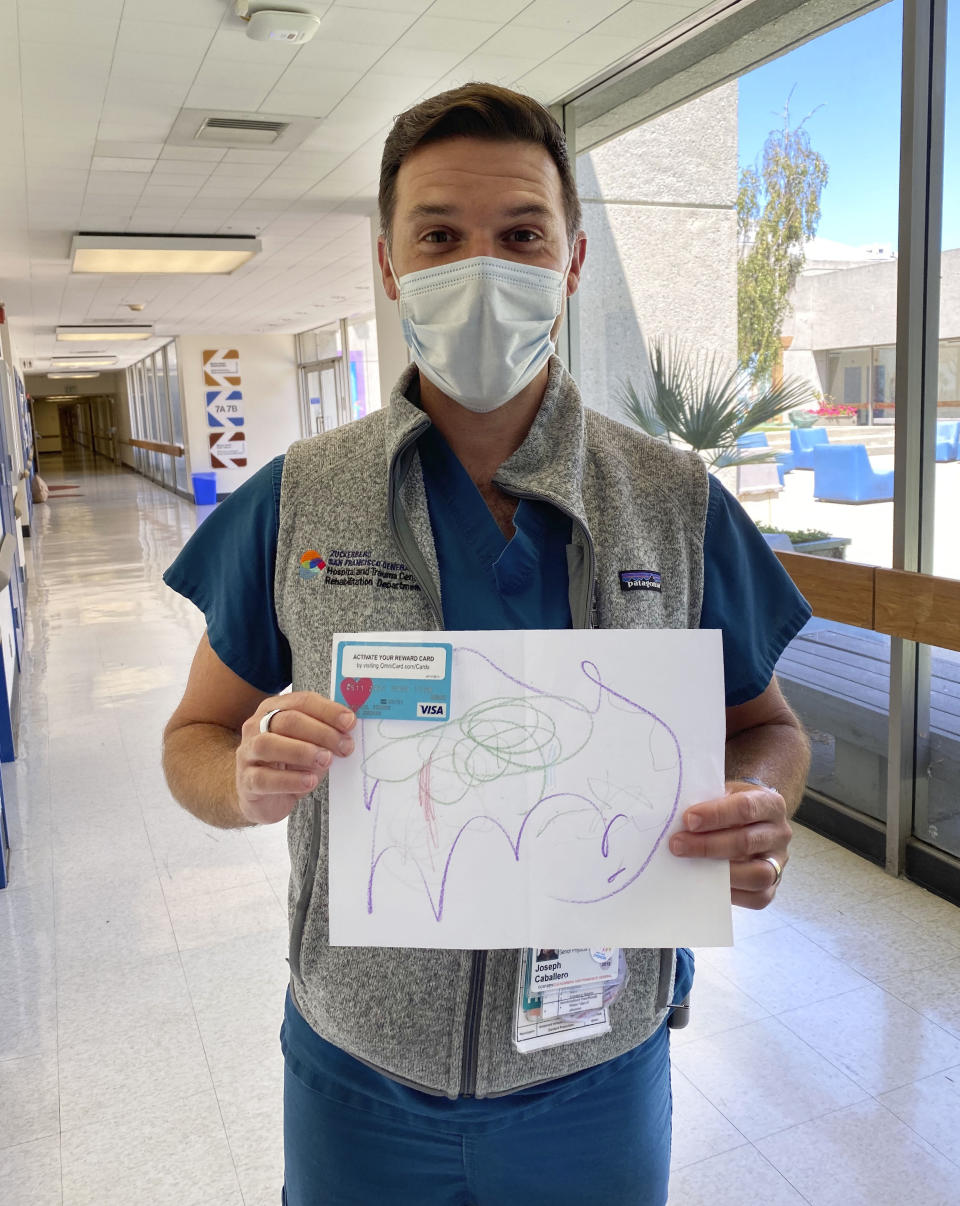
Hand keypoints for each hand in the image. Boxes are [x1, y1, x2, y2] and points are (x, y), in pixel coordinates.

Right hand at [236, 693, 355, 824]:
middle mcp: (256, 727)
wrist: (262, 797)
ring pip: (267, 744)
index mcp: (273, 709)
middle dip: (321, 732)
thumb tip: (349, 728)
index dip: (328, 710)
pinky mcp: (245, 781)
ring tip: (326, 760)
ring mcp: (247, 753)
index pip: (301, 701)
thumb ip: (325, 735)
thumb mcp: (309, 745)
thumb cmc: (289, 765)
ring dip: (301, 751)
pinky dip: (290, 780)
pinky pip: (263, 778)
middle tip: (345, 746)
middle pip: (287, 720)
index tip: (350, 722)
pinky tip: (309, 781)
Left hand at [668, 780, 790, 909]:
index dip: (715, 814)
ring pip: (757, 873)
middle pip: (747, 842)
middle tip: (678, 845)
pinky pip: (756, 897)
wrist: (750, 820)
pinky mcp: (772, 887)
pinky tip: (707, 883)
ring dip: (720, 872)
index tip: (688, 819)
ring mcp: (778, 862)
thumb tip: (676, 820)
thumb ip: (707, 802)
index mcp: (770, 804)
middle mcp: (780, 833)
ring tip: (690, 866)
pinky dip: (731, 893)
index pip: (746, 808)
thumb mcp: (723, 793)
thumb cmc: (731, 806)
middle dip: (708, 845)